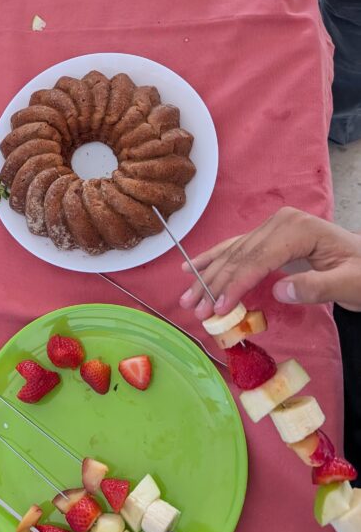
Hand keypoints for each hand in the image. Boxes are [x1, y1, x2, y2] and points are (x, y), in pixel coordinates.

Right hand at [178, 207, 360, 320]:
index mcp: (297, 230)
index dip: (234, 285)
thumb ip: (316, 287)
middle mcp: (280, 223)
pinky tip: (193, 267)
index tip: (217, 308)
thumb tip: (280, 290)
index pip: (256, 260)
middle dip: (213, 283)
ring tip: (187, 297)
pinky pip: (237, 247)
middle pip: (238, 256)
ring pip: (233, 252)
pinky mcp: (270, 235)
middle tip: (192, 308)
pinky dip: (214, 258)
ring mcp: (274, 227)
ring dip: (207, 276)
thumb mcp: (350, 284)